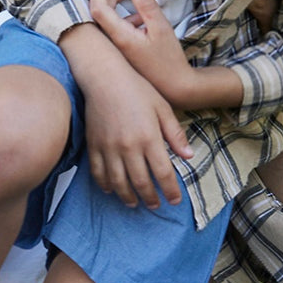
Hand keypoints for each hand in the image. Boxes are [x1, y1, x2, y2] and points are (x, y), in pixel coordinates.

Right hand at [74, 40, 192, 208]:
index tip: (175, 200)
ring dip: (128, 197)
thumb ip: (175, 134)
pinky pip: (98, 172)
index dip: (171, 190)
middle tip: (156, 205)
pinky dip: (105, 185)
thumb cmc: (136, 88)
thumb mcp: (162, 107)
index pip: (163, 173)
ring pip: (118, 183)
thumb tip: (188, 155)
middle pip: (141, 183)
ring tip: (134, 203)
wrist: (104, 77)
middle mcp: (129, 147)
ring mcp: (109, 148)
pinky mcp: (94, 145)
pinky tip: (111, 190)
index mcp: (150, 138)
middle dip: (150, 198)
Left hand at [90, 0, 242, 110]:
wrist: (173, 87)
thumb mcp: (161, 27)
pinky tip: (140, 23)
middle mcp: (113, 45)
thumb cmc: (168, 58)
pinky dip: (124, 25)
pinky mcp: (121, 57)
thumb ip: (147, 5)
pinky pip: (115, 36)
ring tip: (132, 4)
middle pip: (100, 17)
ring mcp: (116, 53)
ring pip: (108, 26)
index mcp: (120, 36)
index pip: (98, 10)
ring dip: (118, 13)